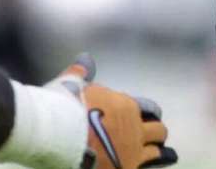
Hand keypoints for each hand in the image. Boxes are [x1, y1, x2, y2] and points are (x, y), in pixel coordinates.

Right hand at [46, 54, 176, 168]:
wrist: (59, 135)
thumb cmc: (63, 109)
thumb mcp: (69, 85)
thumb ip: (80, 74)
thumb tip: (85, 58)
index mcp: (123, 105)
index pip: (144, 107)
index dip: (143, 111)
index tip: (143, 114)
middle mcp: (133, 126)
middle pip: (156, 128)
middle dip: (154, 129)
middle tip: (151, 133)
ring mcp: (133, 149)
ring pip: (156, 149)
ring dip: (154, 149)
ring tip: (154, 151)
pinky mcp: (129, 167)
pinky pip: (147, 165)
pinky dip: (148, 164)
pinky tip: (147, 164)